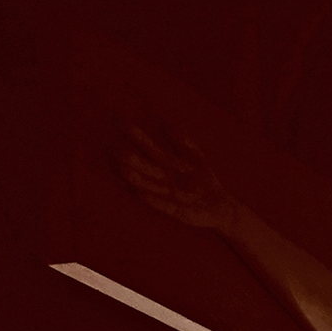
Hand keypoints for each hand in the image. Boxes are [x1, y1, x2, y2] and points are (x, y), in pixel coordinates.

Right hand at [117, 122, 237, 233]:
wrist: (220, 205)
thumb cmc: (204, 179)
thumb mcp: (195, 156)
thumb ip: (181, 142)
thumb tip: (163, 122)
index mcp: (165, 163)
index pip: (146, 146)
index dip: (133, 134)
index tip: (115, 119)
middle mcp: (162, 178)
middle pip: (144, 166)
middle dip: (130, 159)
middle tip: (111, 149)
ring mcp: (168, 195)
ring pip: (149, 185)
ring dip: (136, 179)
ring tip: (123, 170)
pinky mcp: (177, 210)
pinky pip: (163, 205)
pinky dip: (153, 200)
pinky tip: (141, 194)